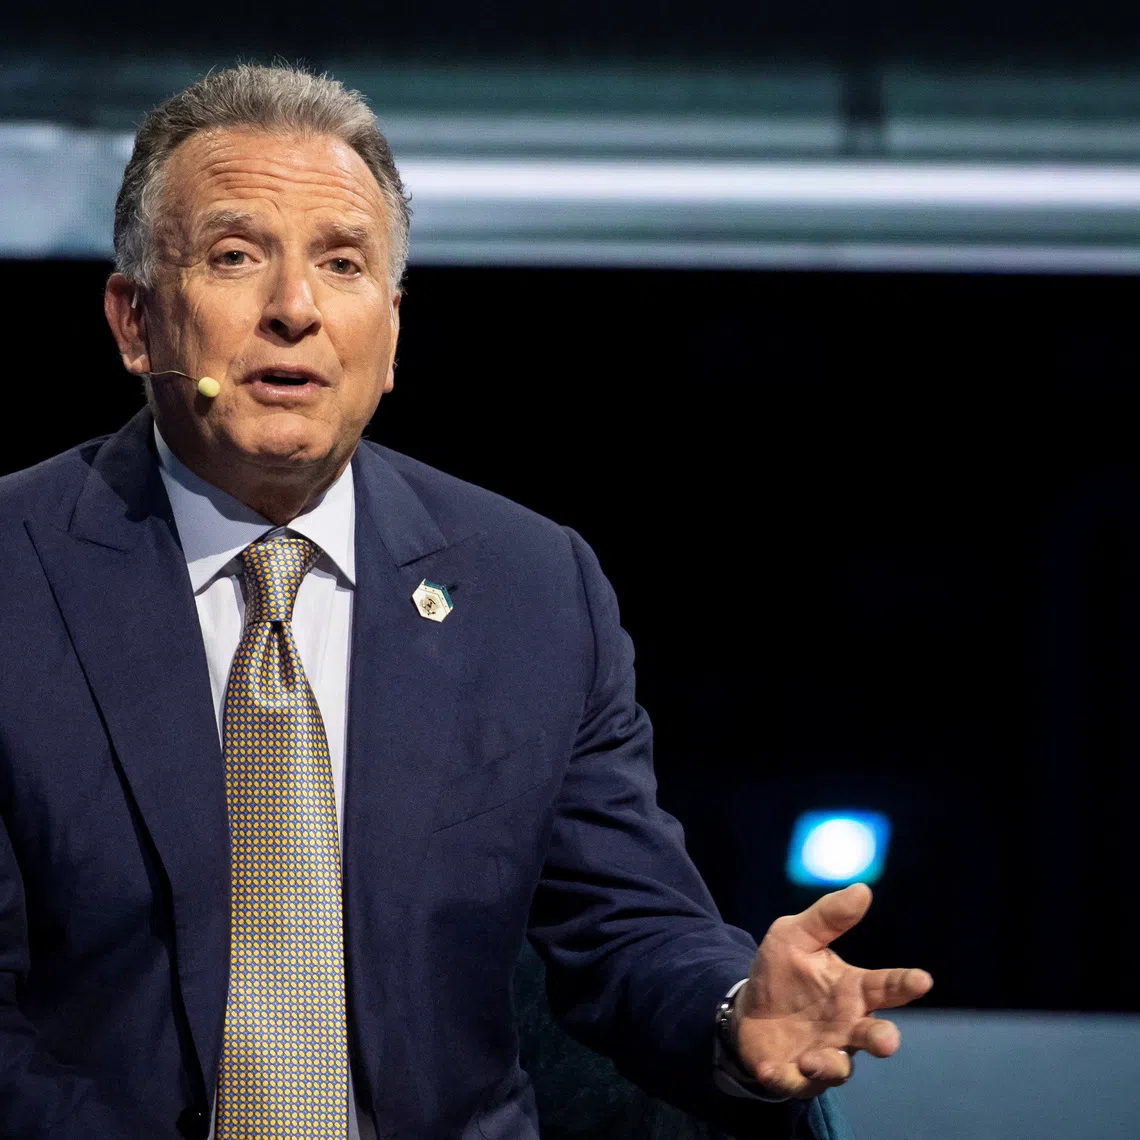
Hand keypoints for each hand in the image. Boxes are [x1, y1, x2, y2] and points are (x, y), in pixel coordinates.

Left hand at [733, 883, 931, 1098]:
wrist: (747, 1009)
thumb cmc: (781, 972)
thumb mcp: (794, 935)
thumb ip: (827, 917)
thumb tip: (863, 889)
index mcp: (852, 990)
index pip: (886, 986)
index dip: (905, 983)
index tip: (922, 979)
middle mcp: (846, 1025)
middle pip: (875, 1036)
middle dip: (883, 1039)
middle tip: (887, 1041)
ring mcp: (825, 1052)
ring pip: (840, 1067)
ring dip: (829, 1064)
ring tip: (811, 1058)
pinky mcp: (797, 1074)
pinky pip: (797, 1083)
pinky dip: (786, 1078)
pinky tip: (771, 1068)